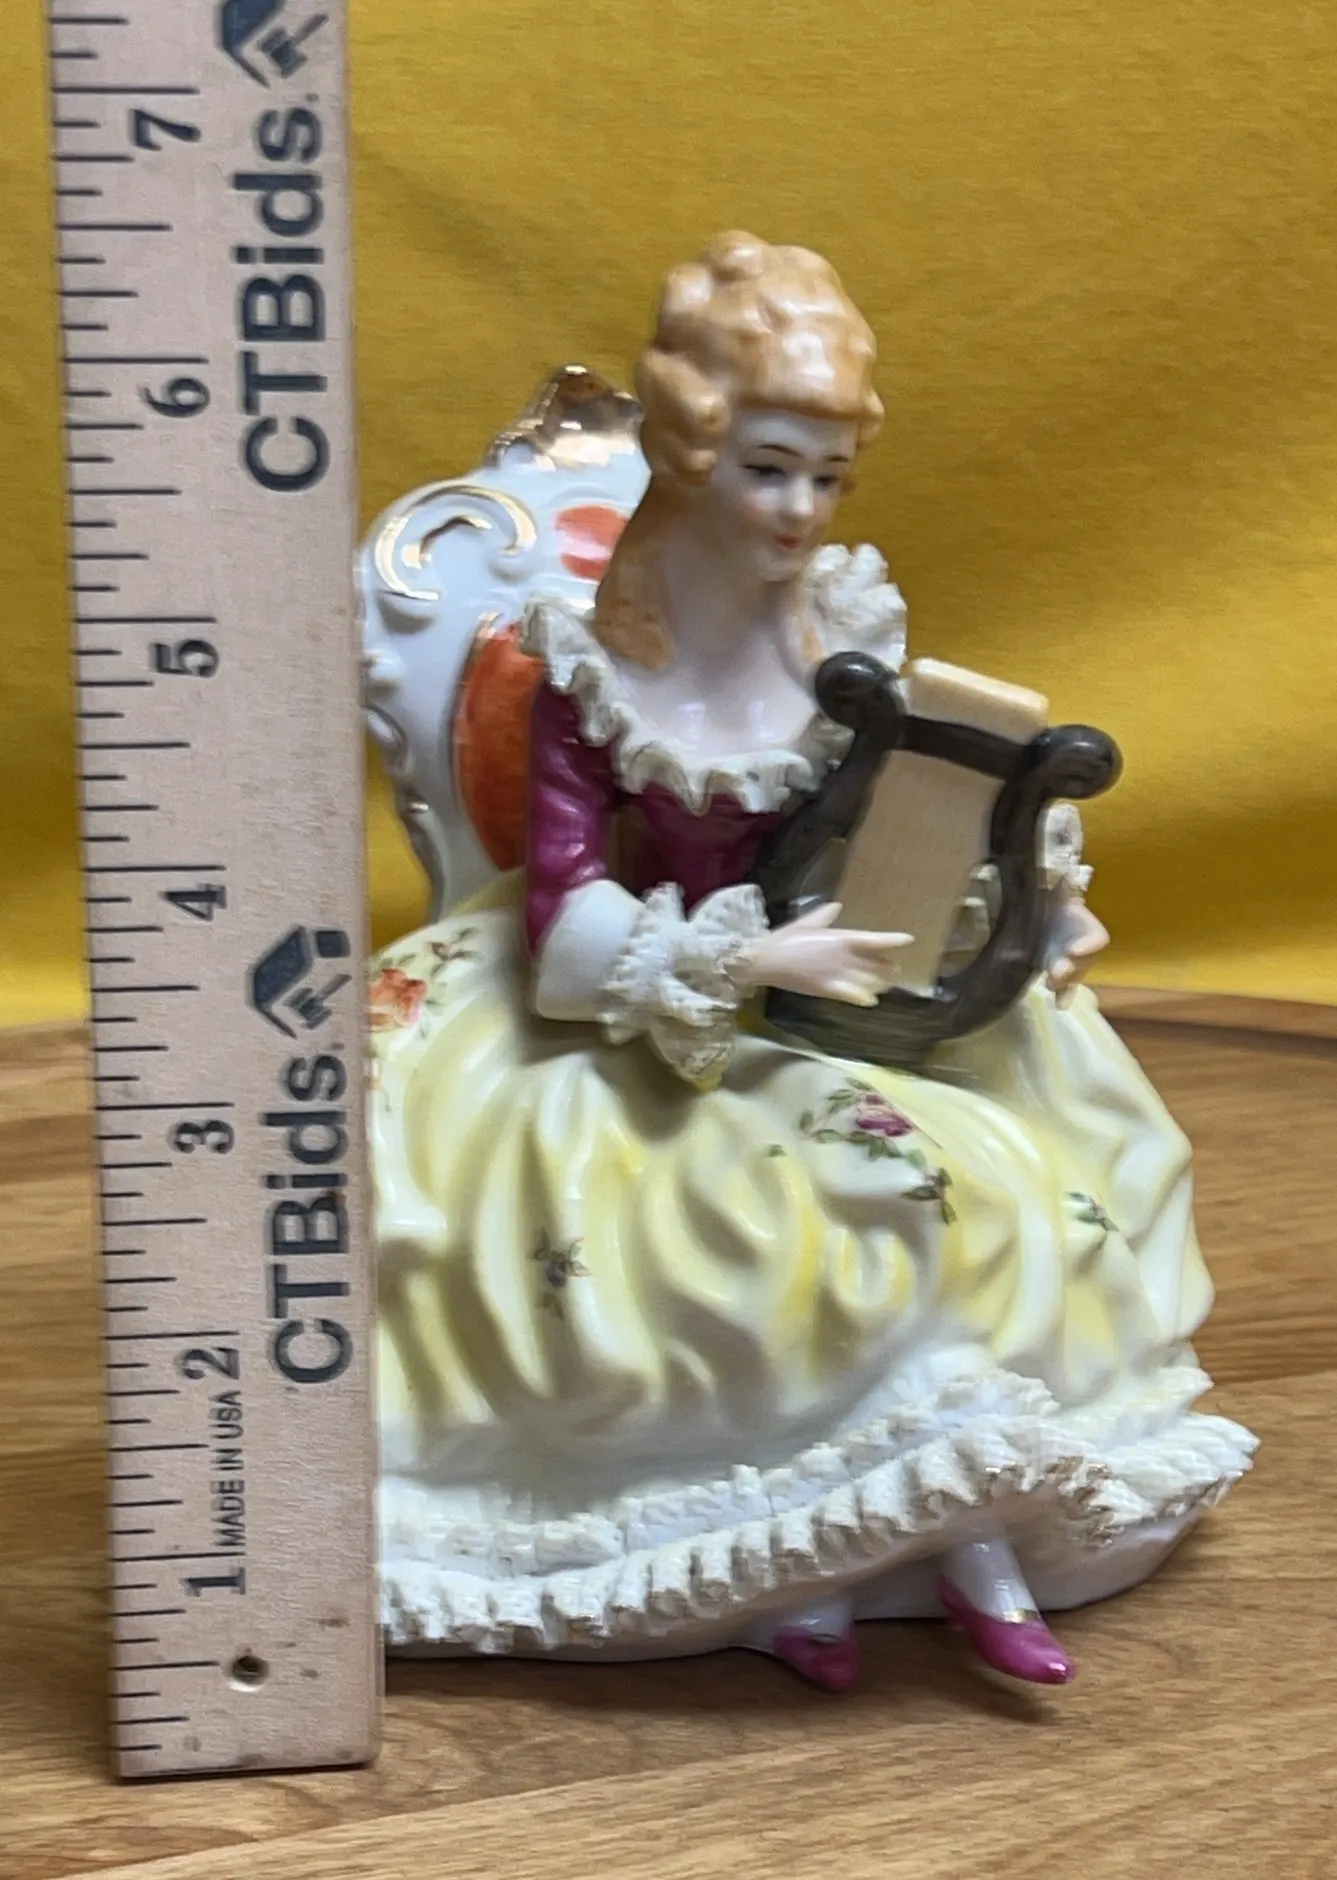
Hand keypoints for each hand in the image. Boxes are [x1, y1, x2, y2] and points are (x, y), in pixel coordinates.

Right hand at [735, 903, 912, 1006]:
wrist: (765, 960)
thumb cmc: (785, 939)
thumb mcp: (805, 924)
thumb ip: (823, 916)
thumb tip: (836, 906)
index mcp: (840, 937)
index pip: (874, 939)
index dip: (893, 940)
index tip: (908, 940)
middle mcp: (843, 956)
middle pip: (874, 963)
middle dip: (885, 967)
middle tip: (894, 969)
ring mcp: (836, 974)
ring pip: (867, 980)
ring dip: (878, 983)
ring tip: (885, 985)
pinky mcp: (827, 989)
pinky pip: (852, 996)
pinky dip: (863, 998)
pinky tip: (871, 1001)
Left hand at [1045, 892, 1109, 1003]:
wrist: (1036, 904)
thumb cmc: (1046, 895)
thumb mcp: (1056, 890)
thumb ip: (1063, 886)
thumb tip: (1064, 879)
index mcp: (1083, 924)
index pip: (1097, 939)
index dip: (1088, 945)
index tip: (1074, 949)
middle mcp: (1081, 944)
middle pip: (1085, 962)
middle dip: (1072, 968)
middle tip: (1058, 971)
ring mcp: (1071, 959)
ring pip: (1076, 975)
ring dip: (1065, 982)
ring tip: (1051, 983)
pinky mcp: (1057, 969)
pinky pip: (1066, 987)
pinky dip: (1064, 996)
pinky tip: (1059, 1005)